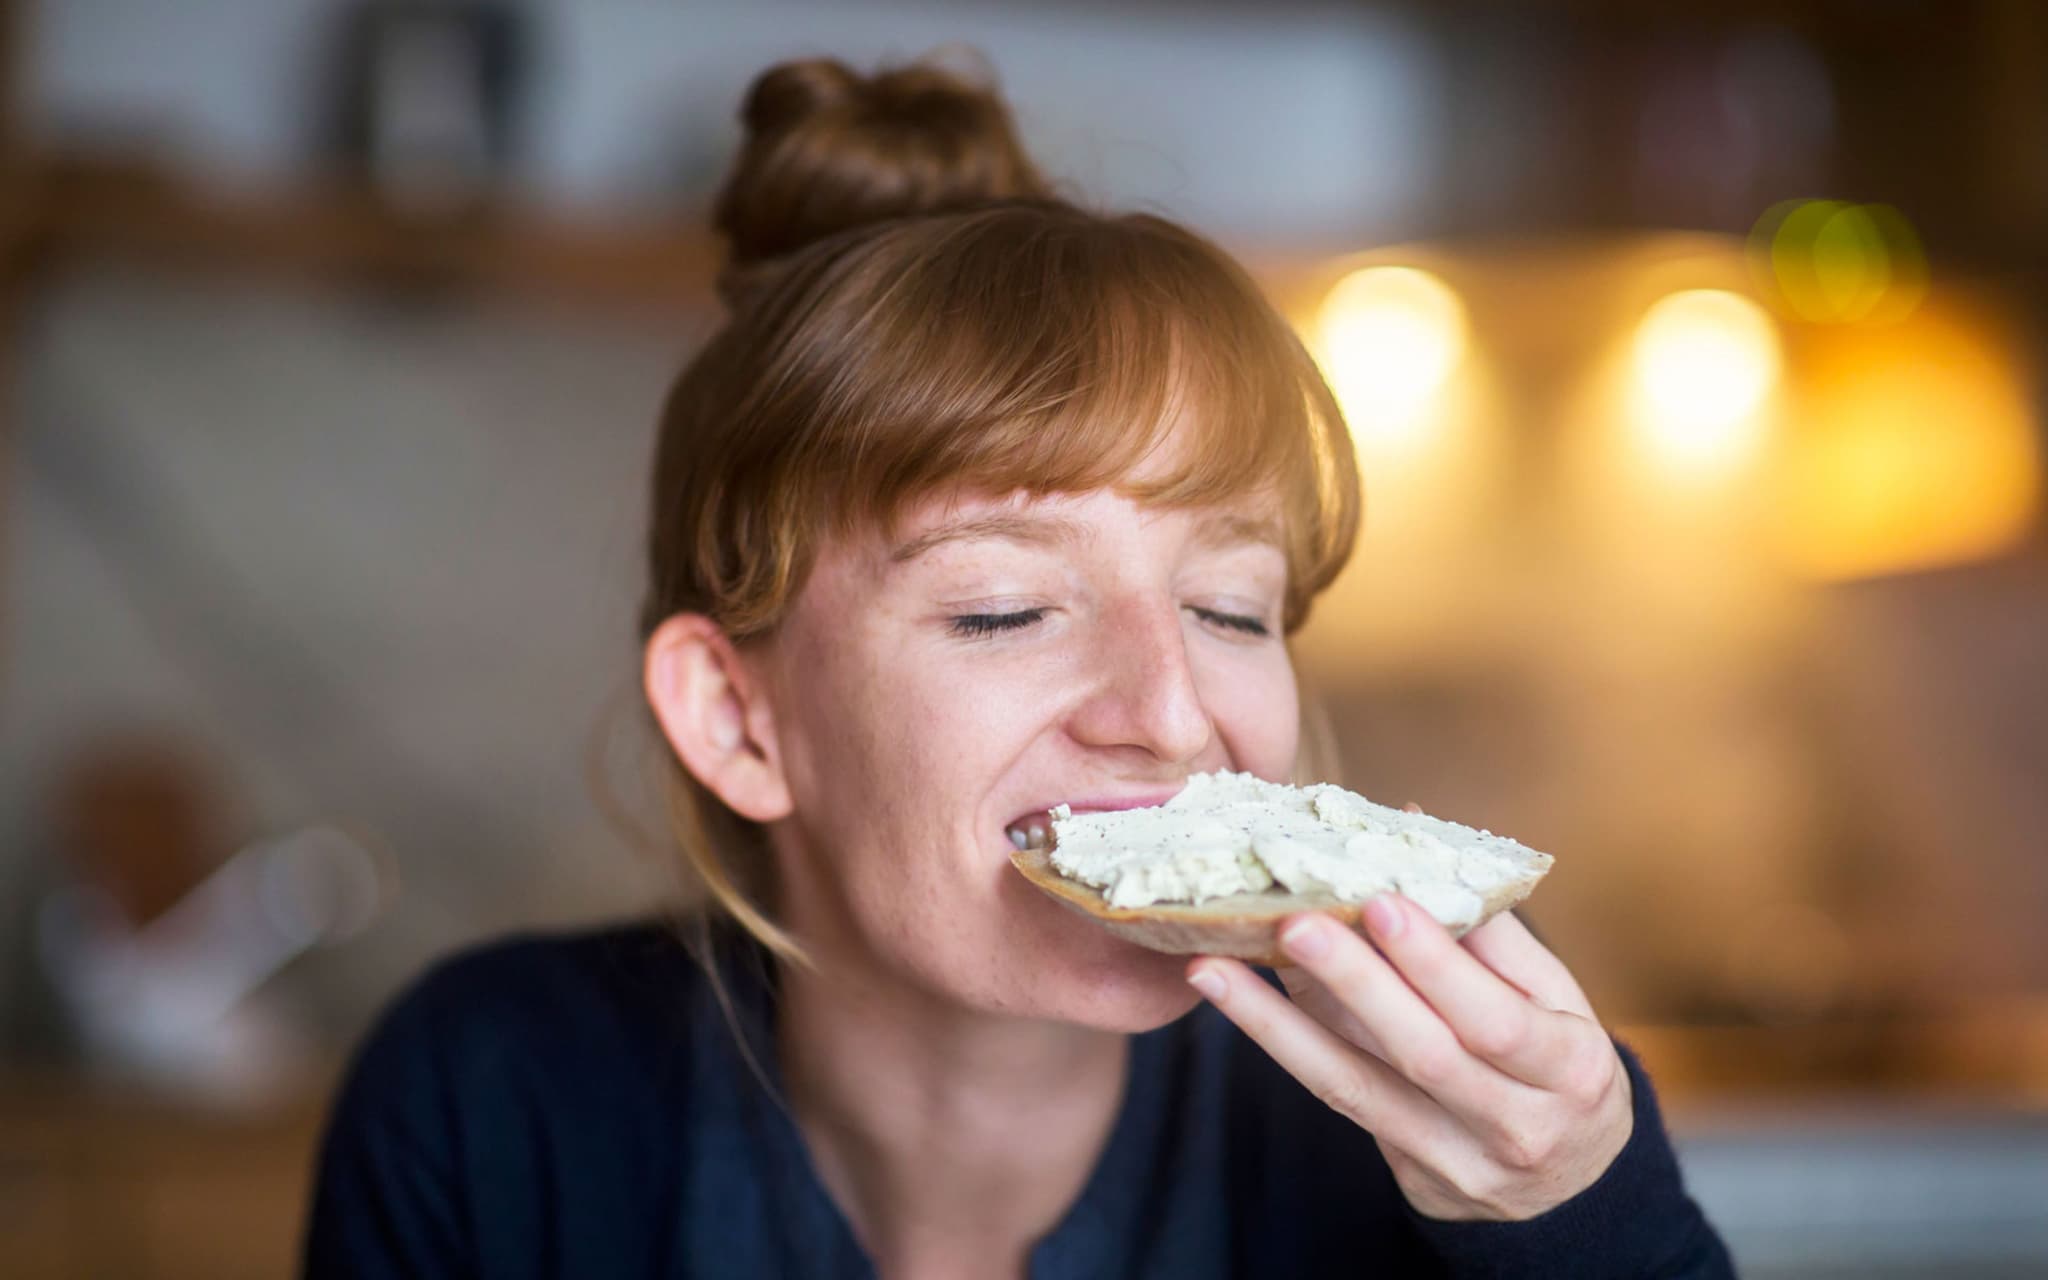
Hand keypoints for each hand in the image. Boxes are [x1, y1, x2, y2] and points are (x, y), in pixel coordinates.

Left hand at [1185, 881, 1631, 1220]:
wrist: (1572, 1184)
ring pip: (1360, 1087)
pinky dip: (1284, 1045)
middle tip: (1294, 923)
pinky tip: (1235, 1001)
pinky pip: (1340, 1100)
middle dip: (1355, 985)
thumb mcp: (1554, 997)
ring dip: (1280, 1024)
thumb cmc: (1556, 1059)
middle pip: (1426, 1055)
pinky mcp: (1411, 1174)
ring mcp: (1460, 1161)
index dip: (1436, 963)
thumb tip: (1410, 836)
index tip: (1379, 900)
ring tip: (1217, 967)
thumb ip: (1488, 928)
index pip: (1496, 1018)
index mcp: (1569, 1067)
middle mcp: (1519, 1126)